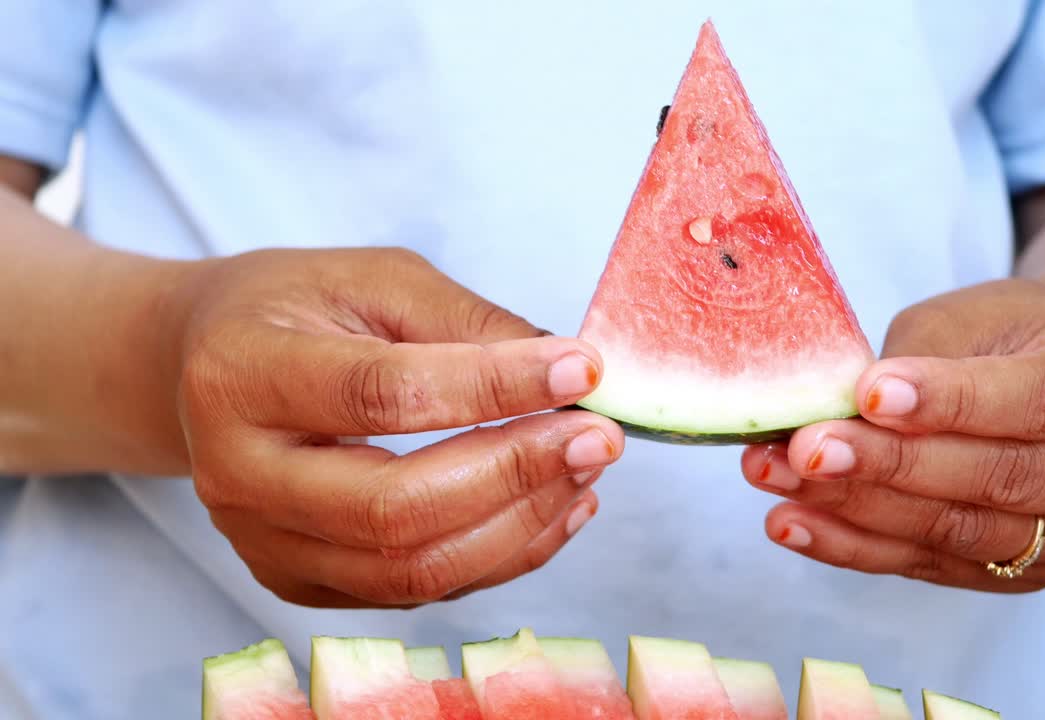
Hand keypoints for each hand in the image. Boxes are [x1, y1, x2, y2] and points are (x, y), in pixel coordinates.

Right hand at [177, 248, 622, 606]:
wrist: (205, 364)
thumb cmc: (294, 308)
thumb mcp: (375, 278)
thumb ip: (467, 322)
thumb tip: (570, 373)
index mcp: (243, 373)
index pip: (384, 394)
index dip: (495, 387)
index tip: (580, 368)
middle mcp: (237, 472)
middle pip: (393, 508)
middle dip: (516, 473)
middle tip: (597, 435)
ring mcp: (262, 540)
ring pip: (410, 569)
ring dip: (521, 525)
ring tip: (583, 470)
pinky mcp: (296, 580)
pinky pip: (414, 591)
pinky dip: (500, 556)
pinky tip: (552, 508)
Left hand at [741, 278, 1044, 591]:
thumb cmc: (1019, 331)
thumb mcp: (980, 316)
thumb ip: (920, 363)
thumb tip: (829, 410)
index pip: (1040, 400)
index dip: (952, 402)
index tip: (869, 394)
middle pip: (1002, 479)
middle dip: (890, 466)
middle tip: (805, 447)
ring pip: (965, 534)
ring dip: (860, 511)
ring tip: (778, 482)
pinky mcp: (1038, 575)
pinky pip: (938, 567)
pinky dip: (858, 547)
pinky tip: (797, 523)